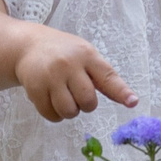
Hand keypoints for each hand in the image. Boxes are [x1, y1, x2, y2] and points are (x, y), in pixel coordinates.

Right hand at [12, 26, 137, 121]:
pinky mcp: (34, 88)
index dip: (121, 92)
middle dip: (86, 105)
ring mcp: (50, 76)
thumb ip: (103, 76)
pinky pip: (51, 115)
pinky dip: (55, 115)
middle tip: (77, 93)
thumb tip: (131, 100)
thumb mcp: (86, 55)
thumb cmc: (64, 54)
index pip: (107, 77)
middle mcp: (69, 64)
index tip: (132, 102)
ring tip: (64, 96)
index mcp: (87, 55)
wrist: (28, 45)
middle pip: (88, 101)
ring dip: (70, 111)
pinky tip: (51, 100)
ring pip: (69, 111)